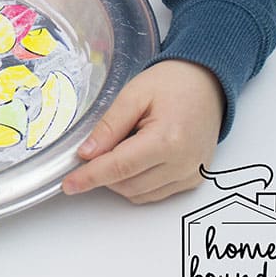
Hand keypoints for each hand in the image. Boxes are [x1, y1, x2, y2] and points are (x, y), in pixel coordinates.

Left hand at [62, 60, 224, 203]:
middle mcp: (183, 163)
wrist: (207, 82)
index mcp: (168, 139)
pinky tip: (135, 157)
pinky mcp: (193, 179)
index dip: (90, 177)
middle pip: (128, 185)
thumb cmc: (172, 83)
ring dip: (119, 180)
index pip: (120, 167)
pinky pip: (155, 193)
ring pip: (140, 194)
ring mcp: (190, 174)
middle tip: (93, 149)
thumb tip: (86, 153)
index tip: (69, 184)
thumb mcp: (134, 94)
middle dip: (103, 174)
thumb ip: (109, 126)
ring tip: (120, 146)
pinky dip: (137, 182)